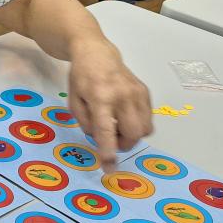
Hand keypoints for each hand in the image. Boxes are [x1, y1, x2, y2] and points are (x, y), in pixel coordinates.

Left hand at [67, 41, 151, 171]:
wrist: (97, 54)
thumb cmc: (81, 79)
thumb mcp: (74, 101)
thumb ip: (86, 123)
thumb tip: (101, 140)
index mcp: (100, 98)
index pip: (106, 130)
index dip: (108, 152)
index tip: (109, 168)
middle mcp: (122, 95)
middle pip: (133, 133)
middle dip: (123, 144)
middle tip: (111, 139)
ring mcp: (137, 93)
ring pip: (145, 128)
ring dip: (132, 136)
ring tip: (118, 126)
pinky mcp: (145, 92)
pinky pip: (148, 118)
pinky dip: (138, 124)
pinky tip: (125, 116)